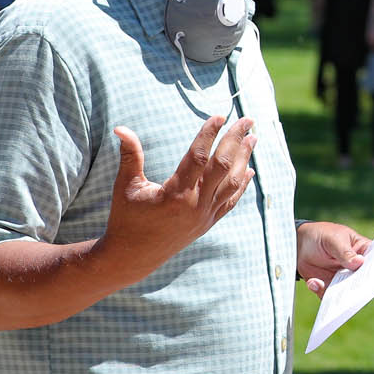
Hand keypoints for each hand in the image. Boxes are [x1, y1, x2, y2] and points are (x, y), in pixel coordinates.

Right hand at [98, 117, 256, 278]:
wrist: (132, 257)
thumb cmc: (126, 218)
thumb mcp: (125, 186)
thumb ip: (129, 155)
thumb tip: (120, 127)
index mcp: (175, 194)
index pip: (198, 156)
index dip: (209, 134)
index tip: (220, 115)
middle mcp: (195, 205)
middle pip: (223, 165)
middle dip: (236, 140)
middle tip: (248, 119)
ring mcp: (204, 215)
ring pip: (232, 183)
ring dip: (244, 159)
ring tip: (252, 138)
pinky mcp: (208, 223)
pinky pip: (231, 201)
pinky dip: (242, 185)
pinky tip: (250, 170)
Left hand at [296, 221, 370, 296]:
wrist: (299, 244)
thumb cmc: (322, 236)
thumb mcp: (333, 239)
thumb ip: (345, 252)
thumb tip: (360, 262)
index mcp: (363, 252)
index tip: (372, 277)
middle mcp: (356, 269)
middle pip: (363, 281)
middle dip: (357, 287)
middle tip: (351, 289)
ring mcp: (343, 279)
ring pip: (346, 293)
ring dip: (338, 293)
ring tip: (328, 286)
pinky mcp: (329, 287)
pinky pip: (329, 295)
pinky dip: (321, 290)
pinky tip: (314, 282)